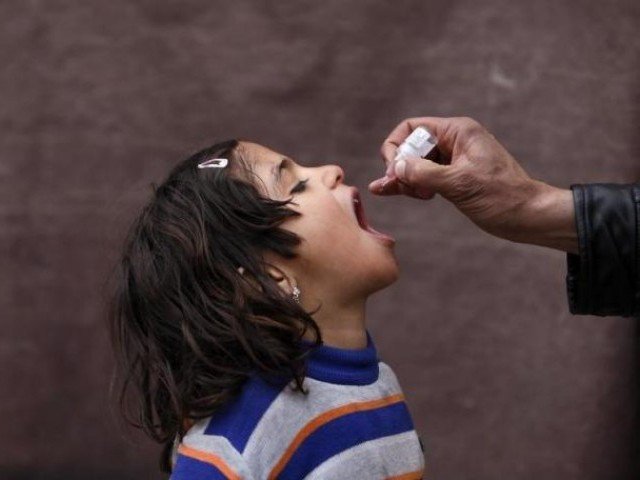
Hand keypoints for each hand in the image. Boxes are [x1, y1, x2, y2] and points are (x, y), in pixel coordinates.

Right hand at [368, 117, 577, 252]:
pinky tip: (395, 192)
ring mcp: (454, 160)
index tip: (394, 172)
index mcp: (458, 132)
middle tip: (394, 187)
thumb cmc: (502, 197)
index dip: (397, 148)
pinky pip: (425, 176)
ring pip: (416, 163)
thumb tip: (395, 167)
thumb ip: (424, 173)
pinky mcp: (454, 178)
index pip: (413, 129)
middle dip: (398, 166)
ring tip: (392, 192)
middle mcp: (454, 141)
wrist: (528, 216)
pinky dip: (411, 184)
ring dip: (402, 177)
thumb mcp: (460, 183)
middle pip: (411, 146)